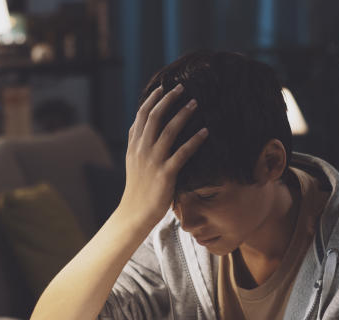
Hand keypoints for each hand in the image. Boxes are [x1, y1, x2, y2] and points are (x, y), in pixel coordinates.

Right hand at [120, 84, 207, 227]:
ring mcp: (153, 161)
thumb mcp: (132, 161)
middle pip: (154, 117)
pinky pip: (182, 153)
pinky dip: (194, 141)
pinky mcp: (166, 174)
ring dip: (182, 114)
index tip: (163, 87)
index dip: (152, 99)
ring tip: (195, 103)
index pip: (141, 116)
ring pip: (168, 131)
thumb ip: (136, 141)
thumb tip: (137, 123)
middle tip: (182, 88)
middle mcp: (142, 150)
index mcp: (134, 146)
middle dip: (168, 100)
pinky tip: (205, 132)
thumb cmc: (138, 187)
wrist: (135, 212)